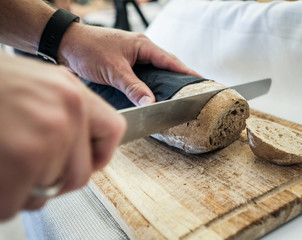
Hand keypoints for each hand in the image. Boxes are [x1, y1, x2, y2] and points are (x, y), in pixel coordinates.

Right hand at [0, 53, 125, 219]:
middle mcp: (67, 108)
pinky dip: (6, 199)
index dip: (99, 155)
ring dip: (25, 188)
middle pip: (80, 173)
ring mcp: (48, 132)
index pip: (113, 130)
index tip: (86, 163)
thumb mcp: (35, 85)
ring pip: (50, 189)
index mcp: (70, 91)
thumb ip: (60, 113)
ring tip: (5, 164)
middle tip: (30, 173)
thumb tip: (74, 146)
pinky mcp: (25, 155)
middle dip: (54, 181)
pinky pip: (20, 200)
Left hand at [58, 24, 201, 105]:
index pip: (171, 61)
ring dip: (163, 82)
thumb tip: (151, 104)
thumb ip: (133, 88)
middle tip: (191, 91)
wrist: (66, 44)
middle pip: (166, 66)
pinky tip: (151, 95)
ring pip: (154, 72)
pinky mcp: (124, 65)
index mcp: (143, 46)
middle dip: (179, 78)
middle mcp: (140, 50)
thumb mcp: (114, 70)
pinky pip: (142, 76)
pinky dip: (149, 85)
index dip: (187, 72)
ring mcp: (132, 57)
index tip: (201, 81)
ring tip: (176, 96)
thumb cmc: (88, 49)